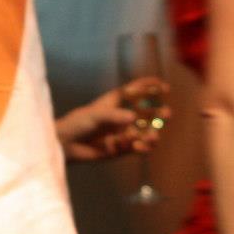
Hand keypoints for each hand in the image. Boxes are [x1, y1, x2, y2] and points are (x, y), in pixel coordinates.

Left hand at [55, 77, 170, 162]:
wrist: (66, 144)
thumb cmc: (77, 123)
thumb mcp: (94, 115)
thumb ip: (113, 116)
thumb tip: (133, 118)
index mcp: (114, 103)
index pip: (134, 92)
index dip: (148, 87)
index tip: (163, 85)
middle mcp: (121, 117)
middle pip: (145, 114)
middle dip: (157, 113)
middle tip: (167, 114)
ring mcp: (122, 133)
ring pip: (144, 133)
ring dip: (151, 134)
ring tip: (152, 137)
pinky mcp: (121, 149)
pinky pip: (136, 148)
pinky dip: (140, 148)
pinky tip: (139, 147)